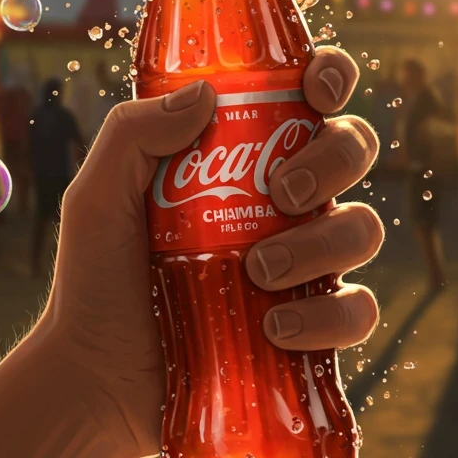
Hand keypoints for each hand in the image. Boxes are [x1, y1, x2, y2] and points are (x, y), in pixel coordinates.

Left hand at [39, 47, 382, 457]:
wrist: (96, 380)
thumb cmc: (94, 277)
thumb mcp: (98, 196)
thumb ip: (133, 134)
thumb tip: (205, 93)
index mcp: (239, 154)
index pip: (306, 96)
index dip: (330, 77)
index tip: (317, 90)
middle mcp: (281, 201)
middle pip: (353, 149)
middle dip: (334, 159)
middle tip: (282, 191)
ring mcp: (302, 263)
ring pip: (362, 228)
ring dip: (322, 242)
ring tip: (259, 270)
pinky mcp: (311, 327)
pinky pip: (356, 312)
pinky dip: (327, 317)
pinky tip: (275, 325)